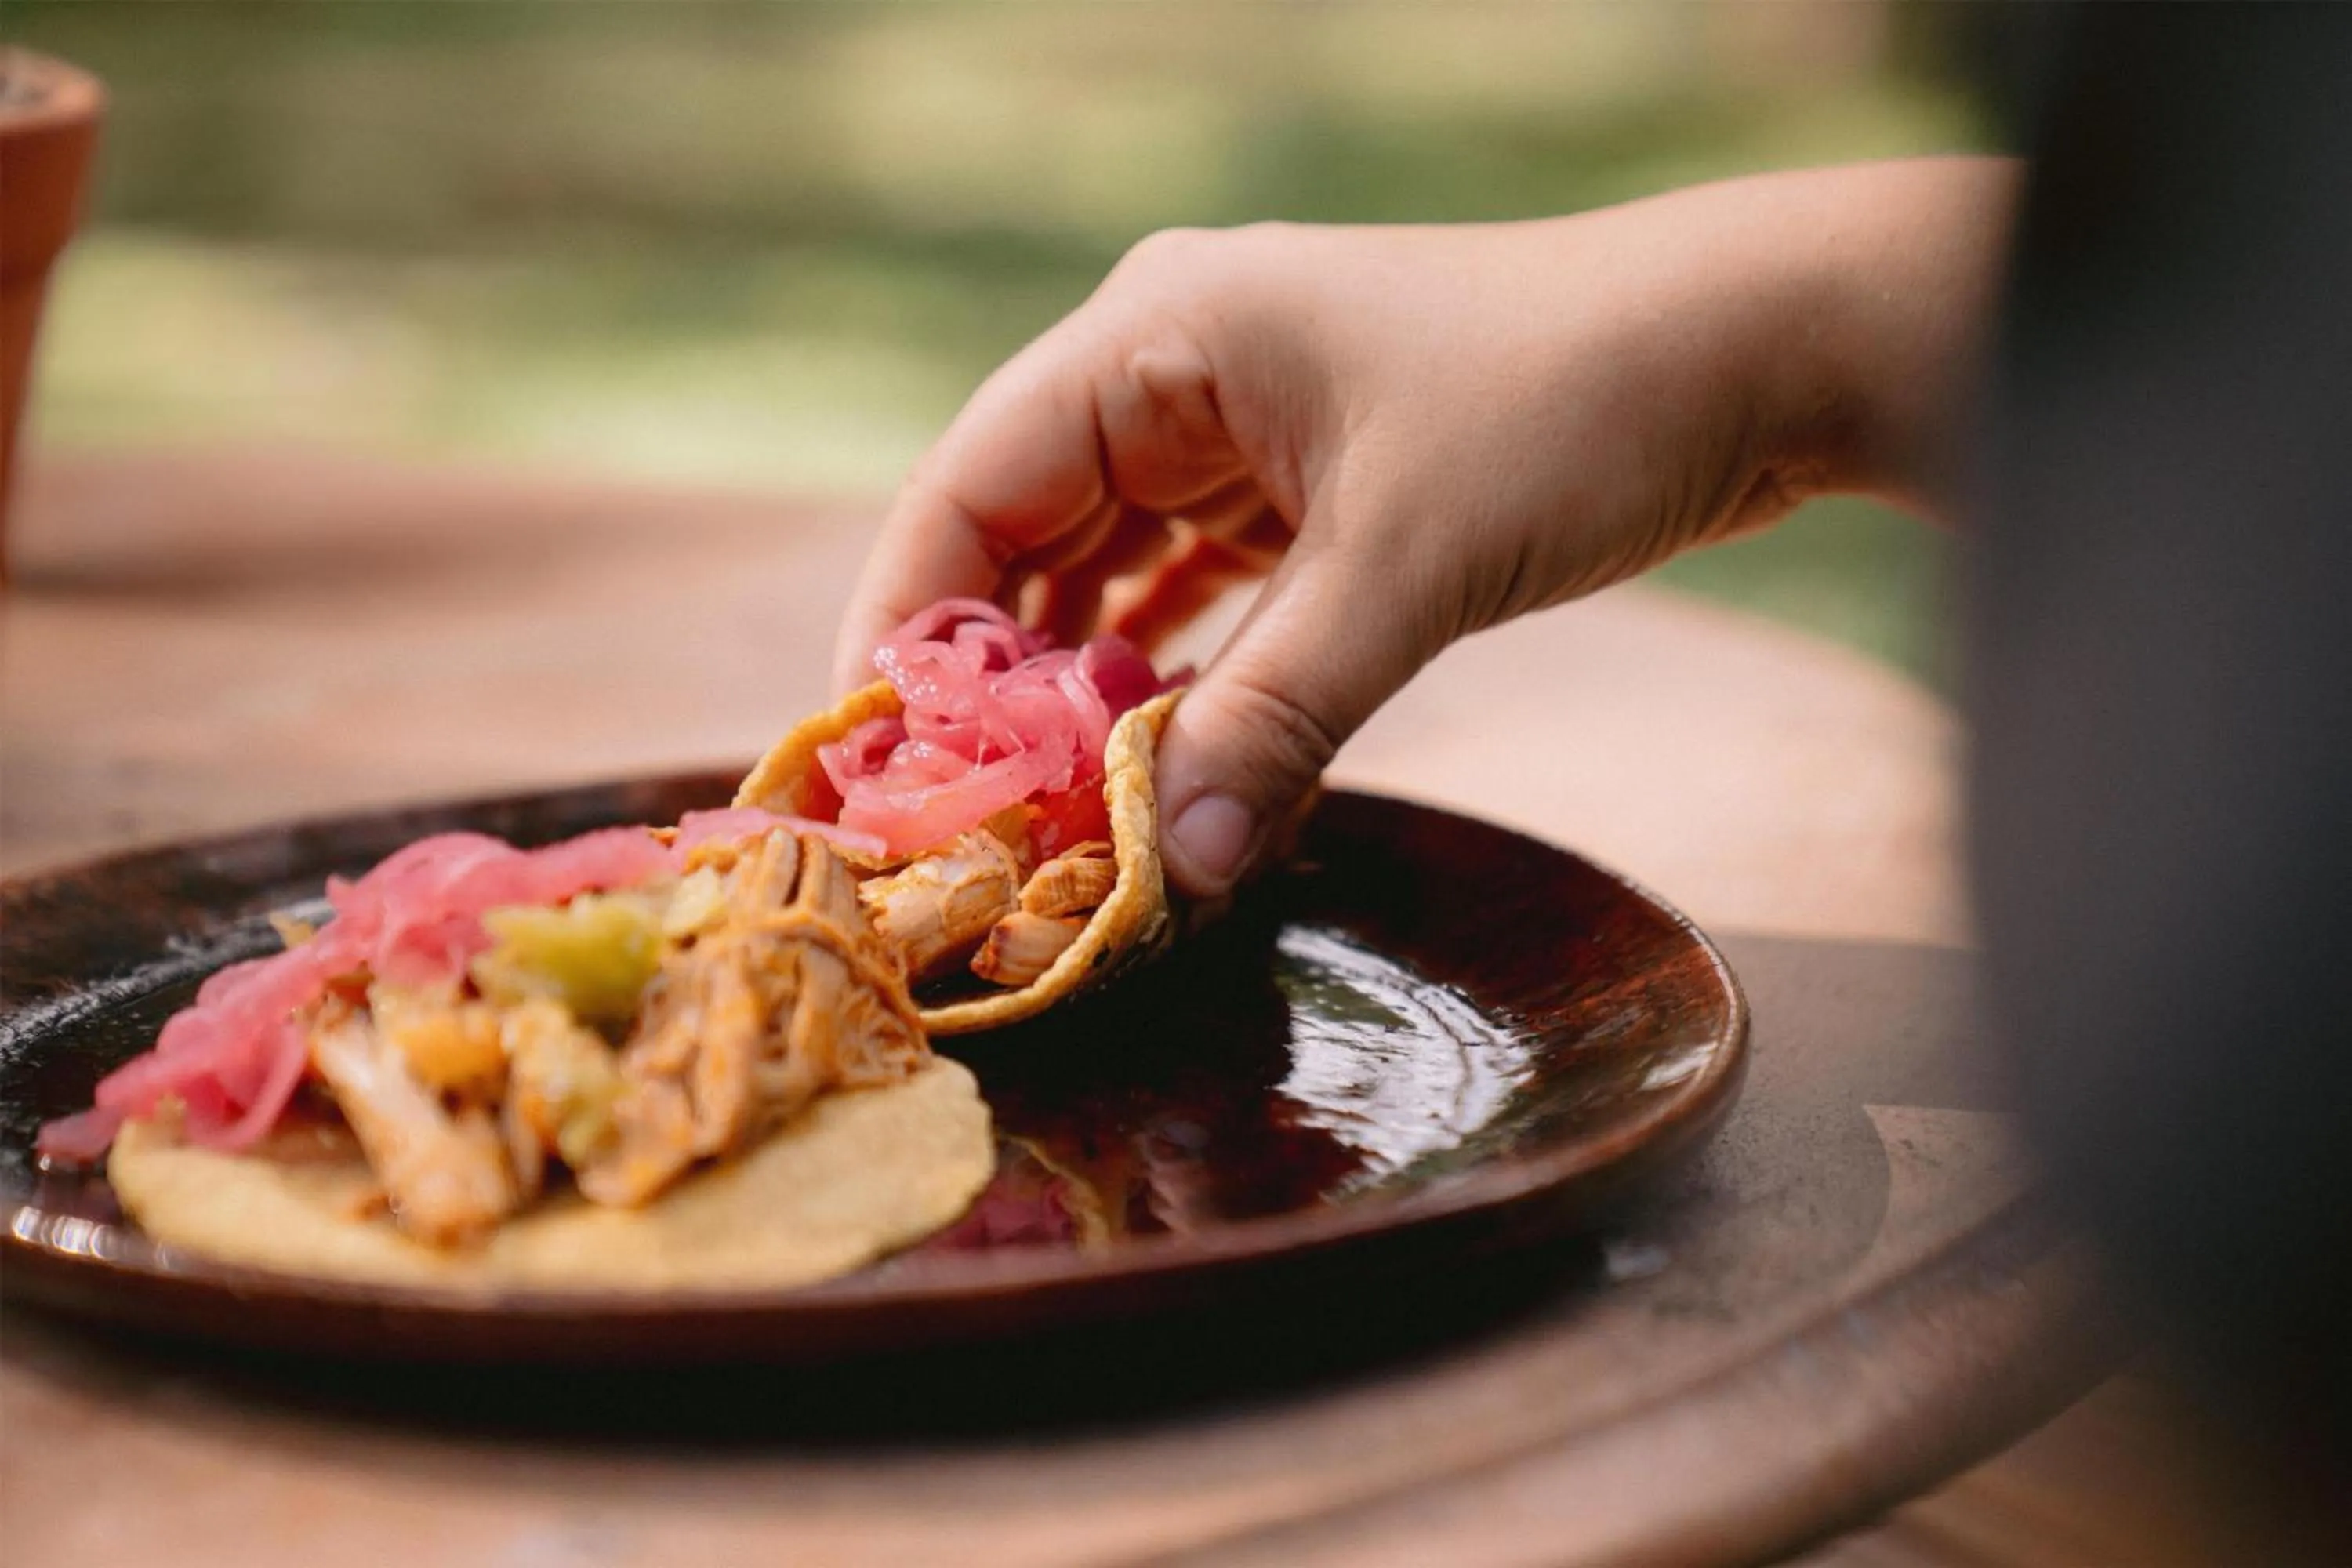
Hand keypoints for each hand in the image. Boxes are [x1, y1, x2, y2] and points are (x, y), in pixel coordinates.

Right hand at [835, 158, 2015, 895]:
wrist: (1751, 353)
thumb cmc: (1572, 406)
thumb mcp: (1405, 570)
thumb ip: (1274, 721)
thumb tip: (1163, 875)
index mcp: (1159, 334)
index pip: (971, 487)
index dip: (910, 627)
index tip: (880, 768)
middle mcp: (1177, 371)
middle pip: (1025, 538)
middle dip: (997, 680)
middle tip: (967, 827)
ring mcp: (1243, 430)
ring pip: (1112, 575)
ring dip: (1088, 693)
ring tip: (1050, 823)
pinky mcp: (1309, 490)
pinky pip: (1200, 596)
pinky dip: (1178, 681)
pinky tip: (1157, 773)